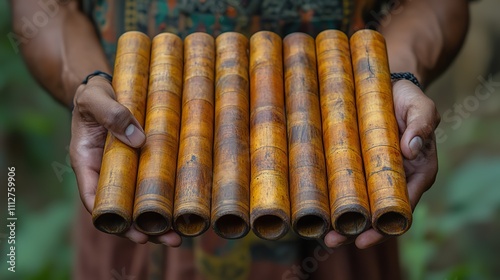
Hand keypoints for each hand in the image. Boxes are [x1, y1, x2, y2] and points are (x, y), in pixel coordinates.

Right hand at [69, 76, 181, 246]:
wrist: (103, 89)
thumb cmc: (93, 95)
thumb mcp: (95, 98)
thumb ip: (111, 114)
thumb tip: (139, 140)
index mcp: (86, 163)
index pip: (95, 199)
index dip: (115, 220)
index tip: (136, 233)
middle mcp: (105, 173)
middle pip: (122, 210)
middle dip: (145, 229)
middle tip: (172, 240)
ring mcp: (123, 170)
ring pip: (138, 202)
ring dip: (158, 220)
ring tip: (181, 236)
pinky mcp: (139, 163)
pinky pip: (149, 185)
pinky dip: (163, 198)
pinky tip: (182, 208)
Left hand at [324, 79, 439, 248]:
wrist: (389, 87)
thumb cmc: (409, 100)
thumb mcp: (421, 106)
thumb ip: (422, 124)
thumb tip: (411, 148)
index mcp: (417, 173)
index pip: (402, 209)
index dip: (384, 228)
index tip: (364, 240)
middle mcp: (395, 180)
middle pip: (376, 214)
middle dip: (355, 231)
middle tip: (331, 242)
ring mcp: (374, 174)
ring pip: (359, 204)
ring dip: (339, 221)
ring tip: (319, 234)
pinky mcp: (357, 165)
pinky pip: (347, 185)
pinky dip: (334, 199)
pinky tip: (315, 207)